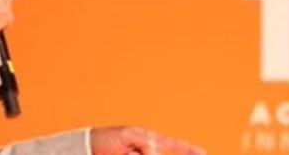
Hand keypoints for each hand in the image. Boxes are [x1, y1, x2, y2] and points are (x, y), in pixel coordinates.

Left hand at [90, 126, 205, 154]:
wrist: (85, 149)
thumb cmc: (105, 138)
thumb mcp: (128, 135)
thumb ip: (146, 144)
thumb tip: (155, 154)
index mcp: (148, 140)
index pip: (172, 144)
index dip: (187, 149)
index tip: (202, 152)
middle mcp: (146, 153)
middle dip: (176, 153)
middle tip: (139, 153)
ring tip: (130, 152)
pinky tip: (132, 153)